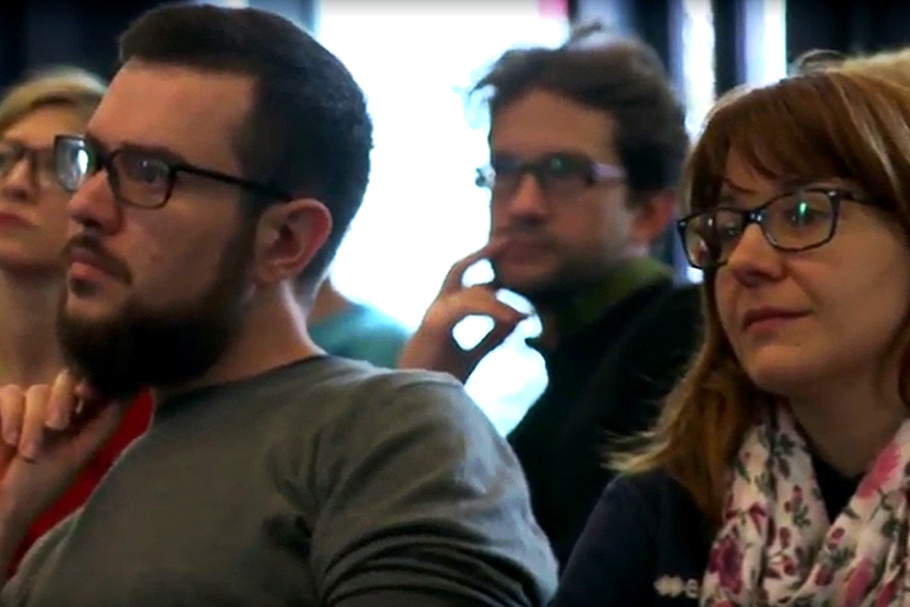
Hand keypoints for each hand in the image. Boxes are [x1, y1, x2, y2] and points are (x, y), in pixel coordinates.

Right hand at [0, 370, 127, 550]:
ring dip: (33, 421)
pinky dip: (10, 417)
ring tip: (28, 452)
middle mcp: (56, 405)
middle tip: (56, 426)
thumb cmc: (43, 484)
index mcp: (82, 416)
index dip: (94, 380)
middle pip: (68, 378)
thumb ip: (105, 422)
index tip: (84, 392)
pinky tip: (10, 440)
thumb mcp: (80, 454)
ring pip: (39, 390)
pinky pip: (10, 394)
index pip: (95, 383)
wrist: (3, 503)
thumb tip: (133, 390)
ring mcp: (28, 405)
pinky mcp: (3, 408)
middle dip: (62, 400)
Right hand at [398, 240, 527, 382]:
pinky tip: (513, 318)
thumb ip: (491, 338)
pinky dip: (493, 311)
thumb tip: (514, 323)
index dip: (485, 267)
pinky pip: (466, 307)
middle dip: (482, 254)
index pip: (465, 281)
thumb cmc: (438, 381)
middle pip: (458, 269)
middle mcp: (437, 308)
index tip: (508, 258)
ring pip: (469, 292)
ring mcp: (433, 314)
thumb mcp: (472, 356)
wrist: (418, 404)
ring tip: (525, 311)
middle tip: (507, 241)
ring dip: (499, 300)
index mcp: (444, 313)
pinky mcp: (434, 325)